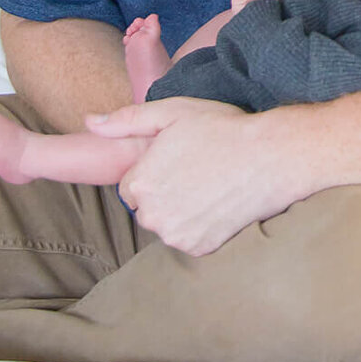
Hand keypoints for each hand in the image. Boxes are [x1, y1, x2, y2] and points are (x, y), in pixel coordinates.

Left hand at [86, 98, 306, 254]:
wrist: (270, 157)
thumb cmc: (222, 129)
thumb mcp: (173, 112)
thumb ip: (127, 120)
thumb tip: (90, 123)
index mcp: (139, 183)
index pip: (131, 186)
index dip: (154, 170)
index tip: (180, 158)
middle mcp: (152, 216)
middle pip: (146, 208)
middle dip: (163, 192)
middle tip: (196, 170)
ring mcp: (176, 236)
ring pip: (166, 224)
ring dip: (179, 211)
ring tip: (209, 186)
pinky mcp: (199, 249)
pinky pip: (188, 240)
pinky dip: (199, 227)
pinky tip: (218, 204)